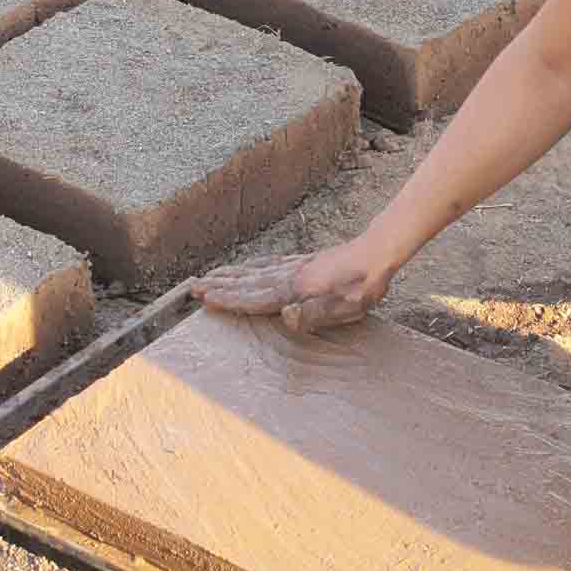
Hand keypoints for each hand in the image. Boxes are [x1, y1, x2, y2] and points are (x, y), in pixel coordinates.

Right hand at [189, 236, 395, 334]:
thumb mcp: (345, 308)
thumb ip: (315, 313)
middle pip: (248, 282)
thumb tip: (286, 315)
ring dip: (230, 276)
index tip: (206, 299)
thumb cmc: (362, 287)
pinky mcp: (302, 262)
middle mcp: (290, 275)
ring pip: (254, 272)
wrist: (376, 255)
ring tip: (208, 277)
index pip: (255, 297)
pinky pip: (268, 264)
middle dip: (220, 286)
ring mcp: (295, 267)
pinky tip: (244, 267)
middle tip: (193, 288)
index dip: (230, 300)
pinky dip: (250, 266)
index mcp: (297, 289)